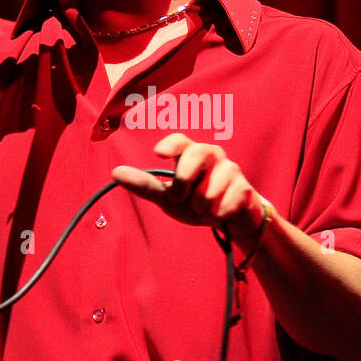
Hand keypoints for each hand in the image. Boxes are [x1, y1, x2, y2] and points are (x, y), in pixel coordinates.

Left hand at [112, 134, 267, 236]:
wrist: (232, 220)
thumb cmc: (197, 202)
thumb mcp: (168, 197)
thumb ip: (145, 185)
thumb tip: (115, 172)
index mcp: (190, 154)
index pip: (180, 140)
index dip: (170, 144)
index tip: (158, 154)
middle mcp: (212, 155)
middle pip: (196, 153)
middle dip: (184, 178)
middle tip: (179, 197)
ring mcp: (231, 170)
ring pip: (211, 185)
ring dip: (201, 204)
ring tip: (203, 209)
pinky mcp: (245, 188)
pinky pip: (226, 202)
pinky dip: (217, 214)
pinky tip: (220, 214)